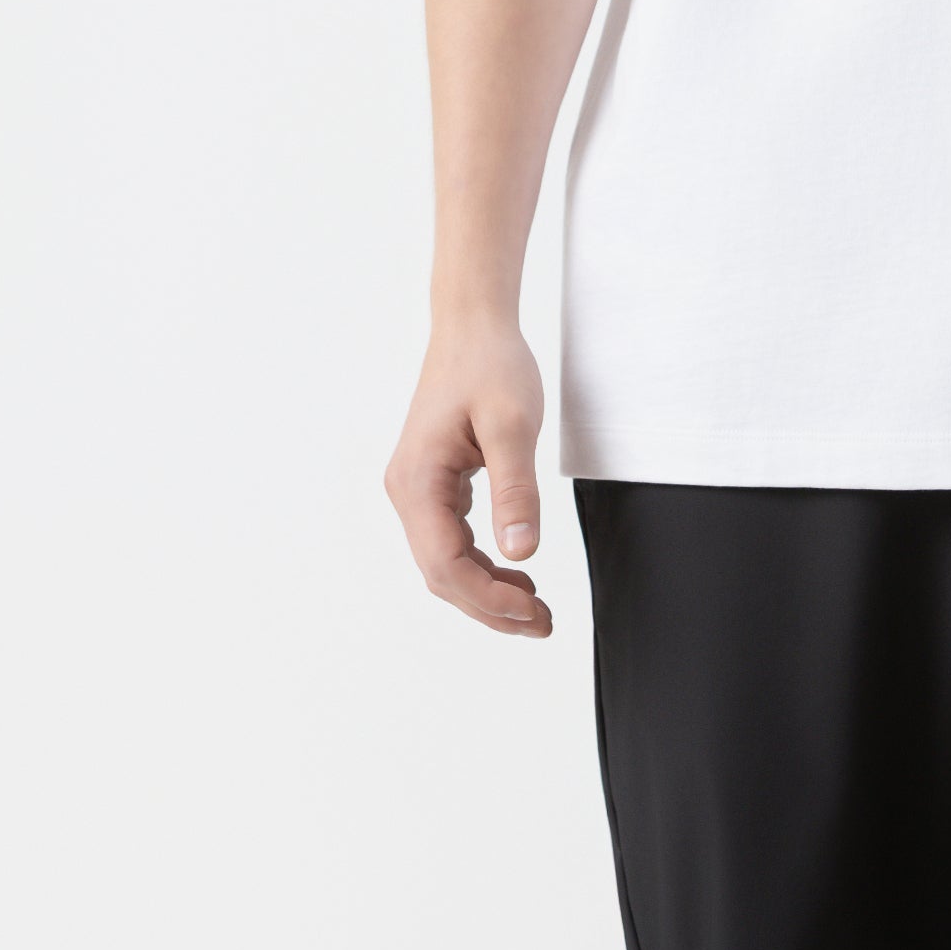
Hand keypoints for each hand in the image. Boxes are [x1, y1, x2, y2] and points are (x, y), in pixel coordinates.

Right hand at [385, 320, 551, 634]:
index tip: (532, 610)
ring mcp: (417, 489)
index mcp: (417, 482)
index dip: (487, 597)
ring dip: (487, 591)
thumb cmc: (491, 365)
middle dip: (490, 606)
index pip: (445, 564)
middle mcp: (407, 491)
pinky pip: (452, 540)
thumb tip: (522, 552)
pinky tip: (516, 570)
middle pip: (442, 574)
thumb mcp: (513, 423)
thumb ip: (516, 488)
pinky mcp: (433, 482)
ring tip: (534, 610)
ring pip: (445, 562)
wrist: (473, 325)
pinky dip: (482, 563)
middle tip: (543, 624)